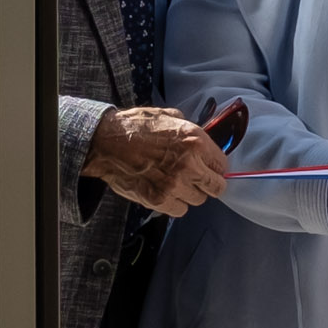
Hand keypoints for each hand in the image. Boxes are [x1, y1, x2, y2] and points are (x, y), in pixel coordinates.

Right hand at [83, 105, 229, 215]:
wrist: (105, 142)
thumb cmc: (134, 127)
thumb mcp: (168, 117)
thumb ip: (190, 131)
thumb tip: (203, 143)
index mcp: (195, 141)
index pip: (222, 165)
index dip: (215, 167)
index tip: (209, 167)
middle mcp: (189, 165)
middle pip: (217, 187)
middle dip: (209, 183)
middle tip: (197, 179)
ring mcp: (174, 185)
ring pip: (199, 200)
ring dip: (190, 193)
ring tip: (175, 182)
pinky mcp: (159, 199)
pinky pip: (180, 210)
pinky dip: (175, 204)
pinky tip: (165, 191)